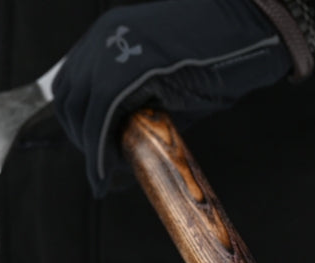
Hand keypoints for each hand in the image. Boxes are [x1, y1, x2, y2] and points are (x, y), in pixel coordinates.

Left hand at [51, 0, 294, 194]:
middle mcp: (102, 38)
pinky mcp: (126, 70)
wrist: (246, 35)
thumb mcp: (164, 82)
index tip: (93, 151)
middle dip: (82, 140)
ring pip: (81, 112)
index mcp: (109, 34)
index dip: (78, 124)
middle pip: (69, 99)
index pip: (73, 85)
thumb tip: (124, 150)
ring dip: (91, 151)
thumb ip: (138, 109)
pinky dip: (100, 153)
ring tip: (107, 177)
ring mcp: (112, 51)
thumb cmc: (216, 59)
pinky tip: (107, 175)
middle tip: (101, 170)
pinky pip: (100, 119)